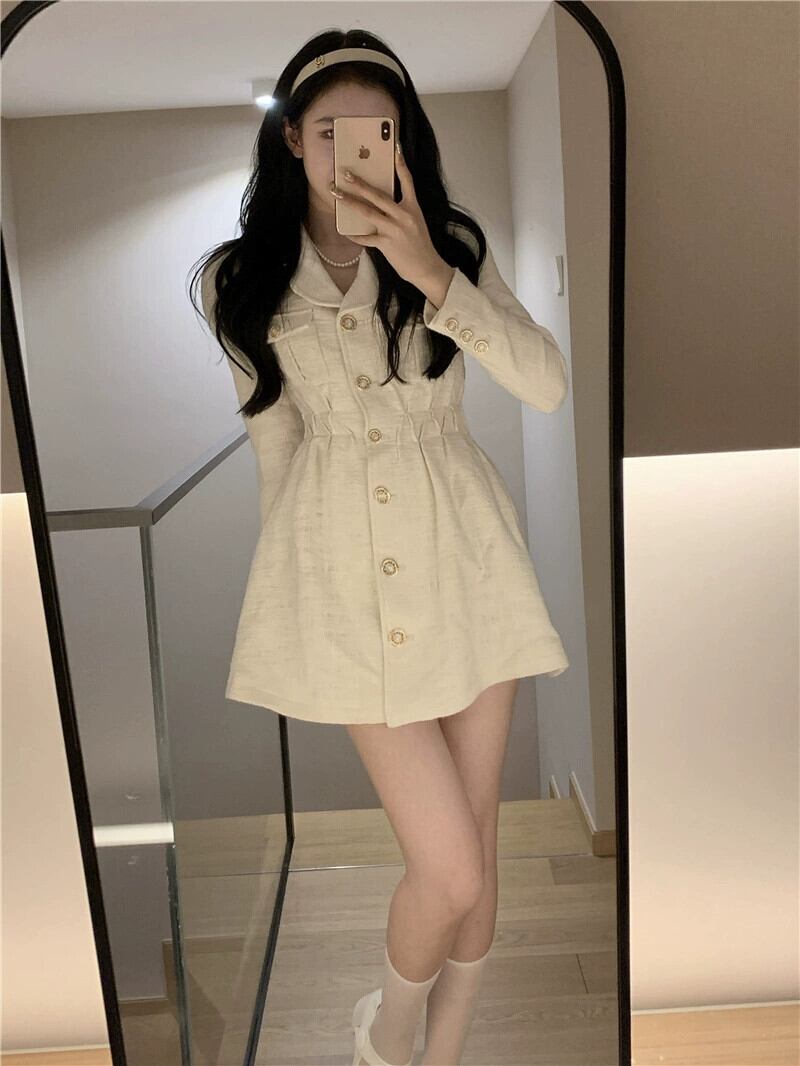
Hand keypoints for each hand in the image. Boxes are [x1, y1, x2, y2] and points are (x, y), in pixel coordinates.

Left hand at [330, 144, 452, 297]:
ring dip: (349, 202)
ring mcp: (394, 230)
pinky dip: (355, 235)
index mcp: (413, 207)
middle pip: (378, 195)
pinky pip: (366, 237)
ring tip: (336, 194)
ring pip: (368, 212)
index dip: (401, 163)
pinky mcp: (386, 244)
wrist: (426, 268)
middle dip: (360, 183)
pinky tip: (345, 231)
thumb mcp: (415, 222)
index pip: (407, 180)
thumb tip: (379, 203)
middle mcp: (403, 215)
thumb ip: (400, 211)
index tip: (395, 147)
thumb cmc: (420, 245)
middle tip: (345, 173)